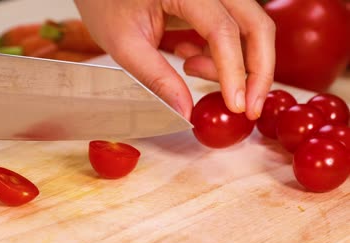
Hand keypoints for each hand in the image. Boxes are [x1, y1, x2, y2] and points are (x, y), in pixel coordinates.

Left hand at [74, 0, 275, 119]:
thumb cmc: (106, 4)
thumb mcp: (125, 44)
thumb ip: (157, 78)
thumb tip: (185, 111)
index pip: (222, 30)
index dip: (233, 71)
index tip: (236, 105)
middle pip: (255, 24)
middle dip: (257, 71)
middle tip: (249, 107)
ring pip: (250, 27)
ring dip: (235, 63)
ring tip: (191, 70)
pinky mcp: (212, 2)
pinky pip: (233, 29)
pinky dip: (221, 53)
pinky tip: (190, 57)